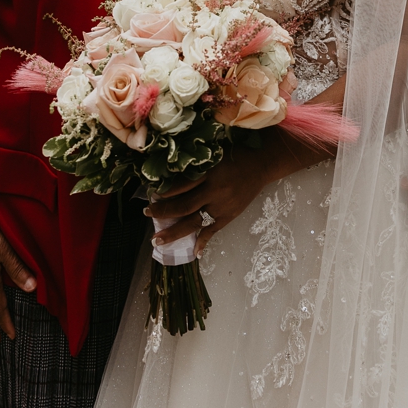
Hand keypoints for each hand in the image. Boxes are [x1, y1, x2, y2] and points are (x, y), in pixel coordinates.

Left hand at [145, 133, 305, 250]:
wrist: (261, 165)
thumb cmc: (234, 155)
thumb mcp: (212, 154)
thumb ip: (194, 164)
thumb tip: (169, 169)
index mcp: (208, 174)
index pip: (181, 186)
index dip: (164, 193)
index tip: (149, 195)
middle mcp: (214, 192)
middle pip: (183, 206)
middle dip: (163, 212)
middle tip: (146, 214)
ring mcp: (222, 207)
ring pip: (194, 222)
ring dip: (174, 232)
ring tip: (157, 240)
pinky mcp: (229, 216)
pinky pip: (213, 231)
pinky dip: (203, 242)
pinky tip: (193, 253)